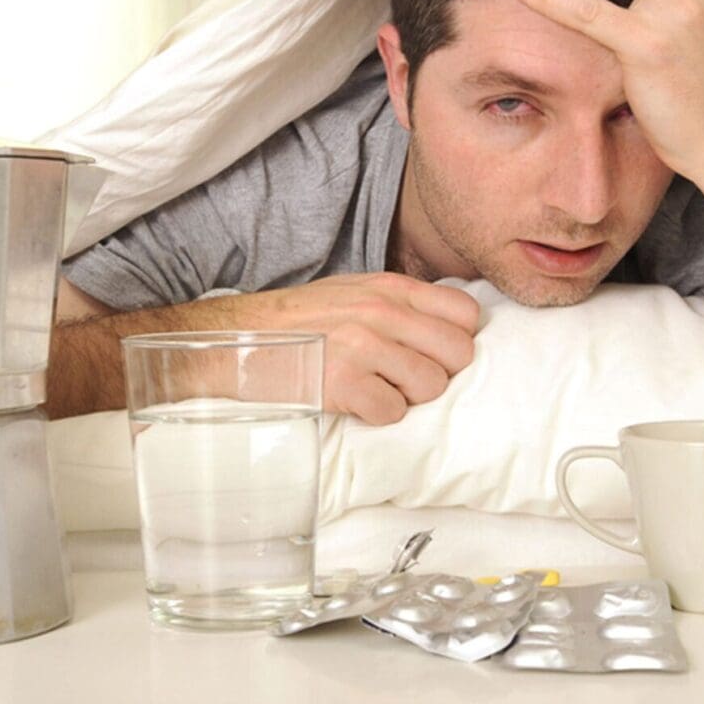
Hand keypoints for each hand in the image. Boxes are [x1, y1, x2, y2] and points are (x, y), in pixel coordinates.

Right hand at [238, 272, 479, 424]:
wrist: (238, 339)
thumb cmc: (297, 321)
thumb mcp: (353, 291)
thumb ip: (400, 304)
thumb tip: (445, 329)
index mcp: (389, 288)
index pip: (465, 313)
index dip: (456, 339)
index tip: (434, 353)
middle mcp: (382, 313)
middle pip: (458, 353)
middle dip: (440, 373)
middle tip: (408, 379)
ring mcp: (363, 347)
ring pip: (432, 386)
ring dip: (410, 397)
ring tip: (379, 390)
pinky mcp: (343, 384)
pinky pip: (393, 412)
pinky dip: (378, 415)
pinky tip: (357, 403)